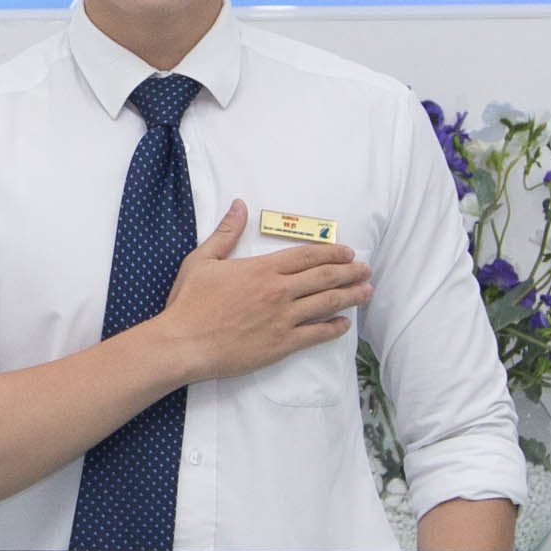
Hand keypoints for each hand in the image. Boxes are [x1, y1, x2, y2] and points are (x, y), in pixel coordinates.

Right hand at [148, 202, 371, 382]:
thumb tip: (239, 206)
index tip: (347, 252)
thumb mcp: (203, 260)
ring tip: (366, 292)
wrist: (184, 343)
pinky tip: (344, 324)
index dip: (330, 252)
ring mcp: (283, 319)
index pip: (306, 256)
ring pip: (326, 304)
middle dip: (349, 272)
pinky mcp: (281, 344)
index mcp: (262, 269)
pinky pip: (316, 335)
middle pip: (324, 277)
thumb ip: (226, 233)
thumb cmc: (189, 303)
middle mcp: (278, 292)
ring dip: (350, 296)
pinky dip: (333, 328)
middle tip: (366, 270)